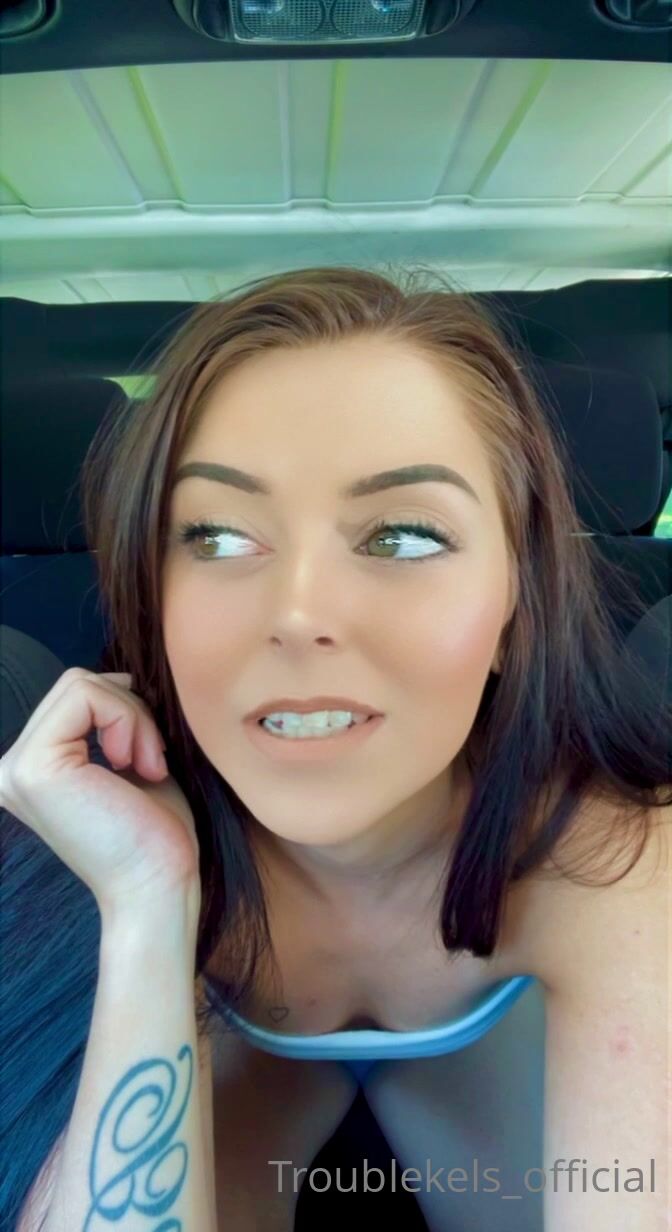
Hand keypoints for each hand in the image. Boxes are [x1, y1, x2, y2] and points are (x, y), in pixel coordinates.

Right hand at [0, 667, 200, 914]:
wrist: (157, 888)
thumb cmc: (154, 834)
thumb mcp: (129, 762)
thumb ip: (113, 721)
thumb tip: (120, 674)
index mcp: (32, 767)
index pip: (75, 693)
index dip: (124, 709)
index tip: (149, 758)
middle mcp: (12, 767)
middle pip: (77, 682)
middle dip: (129, 710)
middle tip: (151, 762)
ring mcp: (17, 767)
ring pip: (82, 683)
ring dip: (133, 718)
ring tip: (146, 766)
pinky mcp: (34, 766)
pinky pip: (87, 694)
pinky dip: (128, 719)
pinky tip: (137, 766)